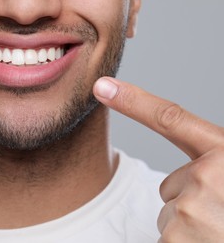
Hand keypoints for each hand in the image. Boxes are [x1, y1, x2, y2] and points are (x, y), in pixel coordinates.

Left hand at [94, 77, 223, 241]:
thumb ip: (214, 168)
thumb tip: (181, 186)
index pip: (169, 118)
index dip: (133, 101)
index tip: (102, 86)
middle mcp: (210, 174)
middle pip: (171, 186)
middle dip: (192, 202)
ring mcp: (193, 207)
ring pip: (169, 214)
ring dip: (191, 227)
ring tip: (220, 233)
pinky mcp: (179, 238)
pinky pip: (166, 237)